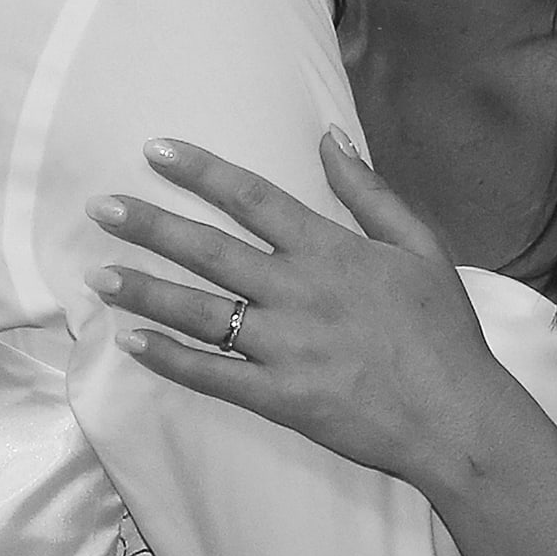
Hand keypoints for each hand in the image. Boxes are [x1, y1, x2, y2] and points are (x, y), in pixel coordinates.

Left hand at [88, 134, 510, 480]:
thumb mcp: (421, 248)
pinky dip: (169, 359)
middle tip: (101, 207)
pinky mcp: (278, 398)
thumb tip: (330, 137)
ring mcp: (284, 348)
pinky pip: (211, 375)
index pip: (253, 198)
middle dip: (150, 225)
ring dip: (145, 291)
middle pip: (209, 251)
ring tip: (98, 275)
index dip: (201, 171)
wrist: (457, 418)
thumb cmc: (444, 333)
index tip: (154, 151)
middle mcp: (298, 293)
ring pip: (199, 312)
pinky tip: (133, 342)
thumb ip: (370, 192)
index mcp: (331, 252)